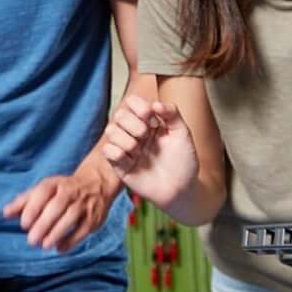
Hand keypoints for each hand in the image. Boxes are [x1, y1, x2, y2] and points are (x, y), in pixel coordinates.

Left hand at [6, 172, 111, 253]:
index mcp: (55, 184)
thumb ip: (25, 202)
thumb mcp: (44, 190)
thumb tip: (6, 213)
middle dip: (44, 224)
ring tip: (44, 245)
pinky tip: (59, 249)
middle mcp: (70, 192)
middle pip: (57, 206)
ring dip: (57, 233)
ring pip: (71, 217)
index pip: (43, 192)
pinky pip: (83, 229)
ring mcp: (83, 204)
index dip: (33, 207)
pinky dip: (72, 241)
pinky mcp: (94, 218)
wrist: (97, 183)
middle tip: (31, 240)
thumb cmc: (62, 190)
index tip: (23, 224)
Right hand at [100, 94, 197, 208]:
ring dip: (125, 139)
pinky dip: (117, 153)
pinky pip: (107, 151)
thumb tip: (155, 104)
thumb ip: (172, 113)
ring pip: (110, 130)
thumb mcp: (183, 133)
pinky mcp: (119, 165)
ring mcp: (126, 148)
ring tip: (138, 150)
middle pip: (119, 114)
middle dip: (134, 124)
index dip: (139, 107)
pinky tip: (131, 160)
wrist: (182, 189)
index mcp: (148, 121)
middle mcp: (134, 132)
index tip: (154, 120)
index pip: (132, 102)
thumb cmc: (183, 161)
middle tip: (146, 136)